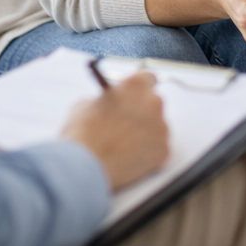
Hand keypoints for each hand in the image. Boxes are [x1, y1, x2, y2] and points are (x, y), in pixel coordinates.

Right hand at [62, 71, 168, 189]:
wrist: (84, 167)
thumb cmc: (82, 134)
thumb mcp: (85, 105)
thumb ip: (105, 99)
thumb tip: (109, 103)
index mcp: (136, 85)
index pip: (148, 78)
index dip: (139, 88)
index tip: (135, 96)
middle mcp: (154, 103)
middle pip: (153, 103)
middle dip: (141, 112)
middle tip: (124, 125)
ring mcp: (161, 128)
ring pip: (157, 127)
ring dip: (145, 133)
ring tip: (123, 146)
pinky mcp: (163, 151)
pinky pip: (158, 148)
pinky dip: (147, 153)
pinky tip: (129, 158)